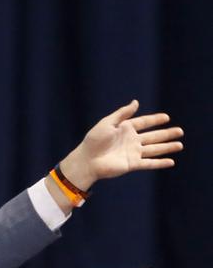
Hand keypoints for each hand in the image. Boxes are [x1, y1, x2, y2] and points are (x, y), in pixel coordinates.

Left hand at [59, 100, 182, 191]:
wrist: (87, 160)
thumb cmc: (94, 140)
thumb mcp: (108, 123)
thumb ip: (122, 114)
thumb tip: (136, 102)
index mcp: (125, 129)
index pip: (144, 123)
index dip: (155, 120)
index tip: (167, 117)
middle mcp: (131, 140)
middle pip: (153, 136)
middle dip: (167, 134)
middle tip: (180, 131)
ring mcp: (133, 153)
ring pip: (154, 149)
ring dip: (167, 147)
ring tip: (180, 145)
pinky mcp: (132, 164)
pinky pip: (149, 163)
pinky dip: (160, 163)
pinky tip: (171, 161)